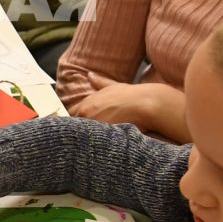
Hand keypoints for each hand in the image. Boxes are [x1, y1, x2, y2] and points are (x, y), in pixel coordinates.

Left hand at [71, 82, 188, 140]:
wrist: (147, 104)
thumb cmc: (132, 95)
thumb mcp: (113, 86)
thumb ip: (99, 82)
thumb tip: (89, 75)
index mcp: (86, 105)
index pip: (75, 118)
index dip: (82, 122)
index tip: (90, 125)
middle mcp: (87, 115)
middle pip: (79, 129)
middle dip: (86, 131)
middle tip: (95, 134)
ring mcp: (95, 126)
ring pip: (87, 137)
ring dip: (92, 139)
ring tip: (101, 141)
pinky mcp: (105, 136)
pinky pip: (98, 143)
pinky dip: (101, 145)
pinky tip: (107, 146)